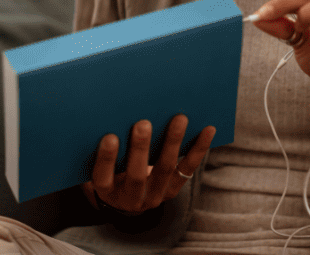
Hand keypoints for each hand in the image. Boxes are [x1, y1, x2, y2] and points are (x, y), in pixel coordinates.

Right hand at [82, 114, 215, 214]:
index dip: (106, 159)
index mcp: (107, 191)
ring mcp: (155, 195)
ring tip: (179, 119)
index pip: (102, 178)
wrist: (130, 197)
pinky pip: (188, 168)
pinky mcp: (173, 189)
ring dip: (173, 142)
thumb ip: (103, 145)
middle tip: (142, 124)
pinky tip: (207, 129)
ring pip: (165, 169)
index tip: (110, 137)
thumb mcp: (104, 164)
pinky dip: (198, 148)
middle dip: (140, 149)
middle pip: (136, 176)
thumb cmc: (113, 168)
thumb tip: (112, 111)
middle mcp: (131, 198)